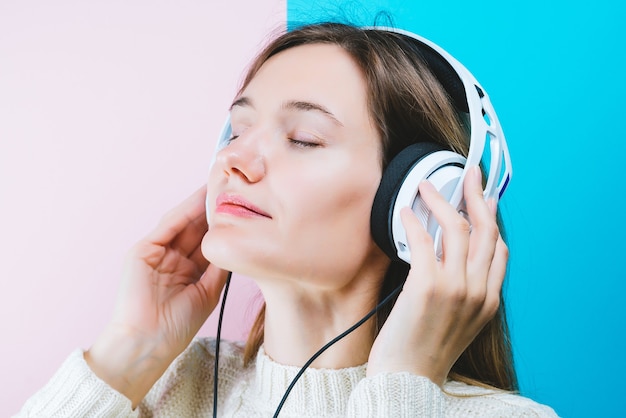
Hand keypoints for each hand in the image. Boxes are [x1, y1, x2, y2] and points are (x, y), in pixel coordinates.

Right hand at [85, 186, 228, 405]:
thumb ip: (219, 266)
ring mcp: (156, 253)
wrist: (148, 342)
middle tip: (232, 188)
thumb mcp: (208, 291)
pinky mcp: (142, 250)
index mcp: (187, 270)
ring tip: (218, 187)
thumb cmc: (178, 325)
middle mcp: (172, 258)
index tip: (240, 207)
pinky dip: (183, 213)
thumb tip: (235, 241)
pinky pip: (167, 227)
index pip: (206, 241)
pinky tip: (200, 200)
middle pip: (195, 228)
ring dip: (199, 205)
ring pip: (182, 223)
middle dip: (212, 209)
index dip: (221, 225)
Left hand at [366, 166, 507, 385]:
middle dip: (477, 196)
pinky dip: (415, 221)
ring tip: (425, 186)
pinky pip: (424, 240)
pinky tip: (404, 212)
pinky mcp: (427, 287)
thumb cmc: (425, 349)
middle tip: (468, 174)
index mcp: (489, 300)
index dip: (491, 219)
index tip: (482, 199)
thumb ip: (465, 291)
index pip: (499, 250)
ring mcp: (455, 288)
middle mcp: (478, 291)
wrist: (408, 378)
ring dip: (441, 200)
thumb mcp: (459, 322)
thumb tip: (452, 257)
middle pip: (485, 230)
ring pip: (458, 229)